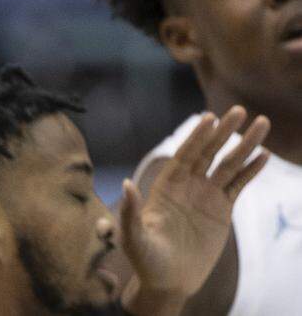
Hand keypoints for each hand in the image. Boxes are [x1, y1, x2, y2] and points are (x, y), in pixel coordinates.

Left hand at [120, 107, 269, 302]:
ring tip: (262, 123)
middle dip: (224, 132)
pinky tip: (264, 155)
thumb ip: (130, 211)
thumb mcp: (132, 236)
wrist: (167, 280)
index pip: (184, 155)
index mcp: (166, 185)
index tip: (209, 117)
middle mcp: (187, 185)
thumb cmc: (144, 258)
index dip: (197, 137)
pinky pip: (238, 185)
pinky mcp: (221, 210)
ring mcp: (205, 195)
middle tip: (239, 110)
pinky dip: (251, 170)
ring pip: (228, 164)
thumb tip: (126, 184)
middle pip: (209, 152)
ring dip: (244, 145)